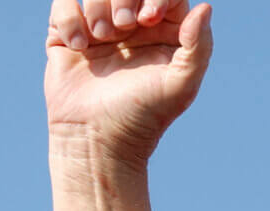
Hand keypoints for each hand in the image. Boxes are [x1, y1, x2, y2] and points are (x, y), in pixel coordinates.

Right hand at [43, 0, 213, 210]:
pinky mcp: (67, 35)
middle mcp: (132, 25)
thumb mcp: (181, 84)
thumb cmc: (145, 116)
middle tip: (124, 28)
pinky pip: (64, 4)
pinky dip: (69, 19)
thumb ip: (199, 46)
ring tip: (102, 39)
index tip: (149, 19)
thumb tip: (205, 7)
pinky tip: (79, 47)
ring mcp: (98, 28)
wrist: (98, 139)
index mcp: (163, 31)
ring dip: (98, 9)